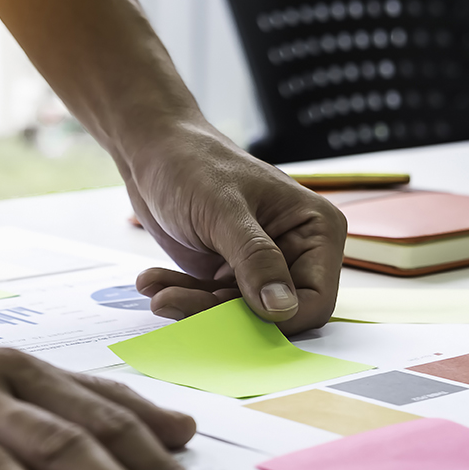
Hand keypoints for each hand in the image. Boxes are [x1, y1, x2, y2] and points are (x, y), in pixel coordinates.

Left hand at [123, 121, 346, 334]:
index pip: (315, 298)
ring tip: (156, 290)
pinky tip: (153, 282)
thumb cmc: (194, 163)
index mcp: (316, 229)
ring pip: (237, 315)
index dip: (279, 318)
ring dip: (193, 307)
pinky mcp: (228, 275)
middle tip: (173, 301)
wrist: (154, 151)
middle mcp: (295, 252)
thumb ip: (256, 259)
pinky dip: (181, 297)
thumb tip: (284, 307)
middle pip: (273, 314)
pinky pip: (211, 305)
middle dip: (223, 313)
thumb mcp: (224, 210)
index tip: (233, 318)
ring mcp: (260, 267)